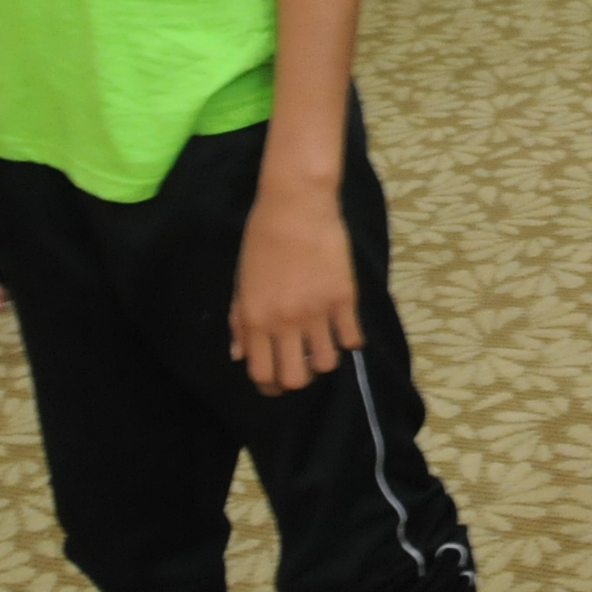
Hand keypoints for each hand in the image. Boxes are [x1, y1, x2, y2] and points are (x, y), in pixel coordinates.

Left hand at [228, 176, 362, 392]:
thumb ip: (240, 321)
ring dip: (323, 359)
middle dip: (297, 378)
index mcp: (255, 319)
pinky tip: (343, 327)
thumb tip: (239, 354)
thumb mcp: (241, 280)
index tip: (276, 381)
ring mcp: (317, 312)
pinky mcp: (344, 299)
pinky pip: (352, 339)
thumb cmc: (262, 238)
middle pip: (295, 379)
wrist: (296, 205)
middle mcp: (285, 322)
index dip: (269, 386)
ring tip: (322, 343)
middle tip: (300, 364)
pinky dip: (349, 339)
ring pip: (326, 364)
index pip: (262, 374)